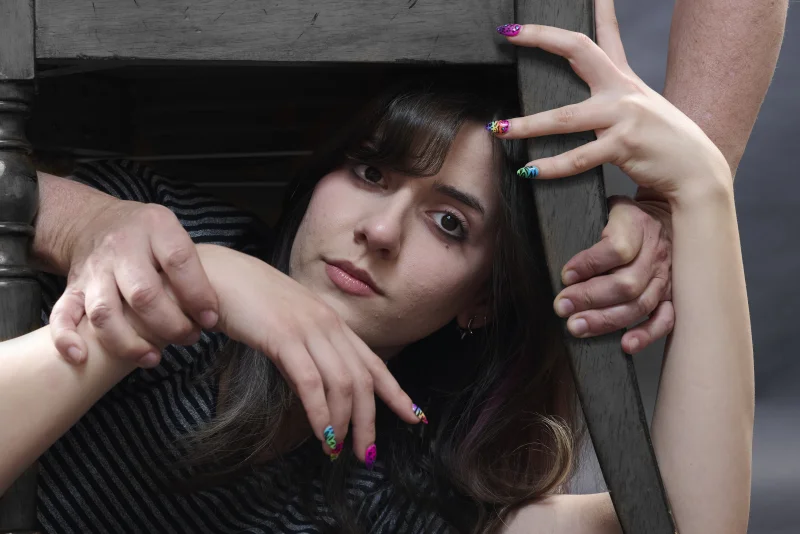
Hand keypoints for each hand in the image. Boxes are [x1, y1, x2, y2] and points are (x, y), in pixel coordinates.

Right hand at [50, 200, 219, 367]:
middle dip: (170, 325)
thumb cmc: (148, 237)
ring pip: (105, 312)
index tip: (211, 320)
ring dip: (129, 342)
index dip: (198, 295)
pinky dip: (66, 339)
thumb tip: (210, 315)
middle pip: (143, 293)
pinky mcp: (72, 289)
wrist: (94, 222)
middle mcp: (121, 248)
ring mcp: (94, 270)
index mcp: (154, 228)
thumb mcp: (174, 234)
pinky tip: (82, 358)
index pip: (179, 261)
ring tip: (153, 357)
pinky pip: (61, 315)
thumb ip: (192, 268)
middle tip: (189, 338)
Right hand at [198, 245, 423, 463]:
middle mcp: (328, 325)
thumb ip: (306, 354)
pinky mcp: (283, 337)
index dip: (396, 393)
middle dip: (369, 421)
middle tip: (366, 454)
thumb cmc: (249, 302)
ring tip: (338, 450)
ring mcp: (308, 330)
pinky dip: (320, 412)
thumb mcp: (288, 327)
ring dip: (344, 423)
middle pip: (362, 380)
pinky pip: (310, 382)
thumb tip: (315, 391)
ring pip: (342, 384)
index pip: (373, 363)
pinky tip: (322, 432)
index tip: (415, 417)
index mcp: (333, 323)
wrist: (219, 275)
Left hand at [492, 0, 731, 199]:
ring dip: (526, 125)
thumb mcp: (643, 112)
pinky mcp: (623, 146)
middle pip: (578, 50)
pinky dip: (550, 167)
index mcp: (625, 81)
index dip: (599, 8)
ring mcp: (623, 116)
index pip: (608, 35)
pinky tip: (529, 171)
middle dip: (541, 38)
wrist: (698, 172)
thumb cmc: (665, 146)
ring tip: (499, 129)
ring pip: (564, 118)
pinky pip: (578, 157)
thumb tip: (588, 111)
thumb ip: (614, 105)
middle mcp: (623, 91)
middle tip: (509, 32)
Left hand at [553, 197, 673, 353]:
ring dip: (606, 320)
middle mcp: (654, 253)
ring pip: (639, 304)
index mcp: (637, 225)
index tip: (565, 275)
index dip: (589, 264)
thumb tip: (544, 209)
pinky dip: (646, 334)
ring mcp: (665, 276)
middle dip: (589, 298)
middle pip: (626, 283)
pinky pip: (665, 319)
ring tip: (576, 327)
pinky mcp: (671, 294)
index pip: (617, 248)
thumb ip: (584, 214)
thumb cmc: (625, 214)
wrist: (667, 214)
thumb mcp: (605, 204)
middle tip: (561, 307)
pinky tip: (625, 344)